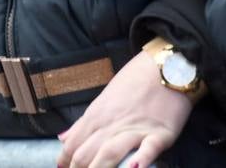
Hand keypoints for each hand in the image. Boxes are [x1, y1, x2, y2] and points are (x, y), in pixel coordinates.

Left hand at [57, 50, 191, 167]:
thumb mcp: (102, 100)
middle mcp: (111, 125)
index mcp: (96, 116)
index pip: (73, 145)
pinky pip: (148, 149)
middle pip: (87, 154)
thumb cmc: (132, 83)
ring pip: (110, 153)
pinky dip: (140, 161)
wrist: (164, 68)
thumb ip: (83, 122)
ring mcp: (135, 130)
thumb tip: (62, 138)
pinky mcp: (160, 134)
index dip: (65, 162)